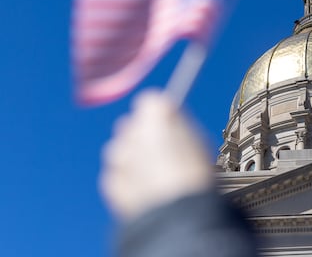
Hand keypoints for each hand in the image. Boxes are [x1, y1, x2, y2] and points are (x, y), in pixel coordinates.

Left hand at [100, 90, 213, 220]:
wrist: (177, 213)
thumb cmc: (195, 175)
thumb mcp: (199, 141)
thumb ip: (178, 126)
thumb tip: (170, 124)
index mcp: (155, 112)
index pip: (150, 101)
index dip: (160, 115)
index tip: (170, 127)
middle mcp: (130, 129)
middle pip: (131, 124)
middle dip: (142, 135)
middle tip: (161, 152)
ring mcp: (117, 155)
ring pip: (120, 150)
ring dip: (132, 158)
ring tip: (154, 176)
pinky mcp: (109, 180)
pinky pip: (116, 174)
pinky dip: (126, 180)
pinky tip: (146, 190)